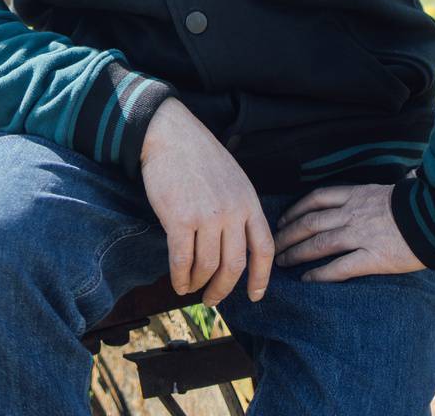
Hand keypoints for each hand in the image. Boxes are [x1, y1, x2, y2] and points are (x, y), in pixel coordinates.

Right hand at [138, 98, 273, 305]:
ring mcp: (206, 216)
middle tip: (213, 299)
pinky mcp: (179, 219)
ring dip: (199, 284)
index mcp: (249, 202)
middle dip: (224, 289)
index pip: (264, 248)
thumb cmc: (199, 155)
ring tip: (191, 289)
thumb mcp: (233, 178)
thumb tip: (236, 244)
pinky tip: (178, 282)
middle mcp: (232, 211)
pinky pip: (182, 260)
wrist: (170, 134)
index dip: (261, 278)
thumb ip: (239, 208)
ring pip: (207, 266)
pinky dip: (180, 277)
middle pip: (235, 265)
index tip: (255, 296)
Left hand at [272, 183, 425, 280]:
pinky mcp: (372, 258)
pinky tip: (307, 280)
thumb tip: (396, 177)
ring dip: (296, 253)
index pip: (316, 198)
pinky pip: (338, 268)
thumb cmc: (421, 203)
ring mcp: (360, 235)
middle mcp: (352, 213)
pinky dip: (319, 274)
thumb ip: (379, 191)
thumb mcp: (393, 187)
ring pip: (318, 244)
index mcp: (357, 194)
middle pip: (310, 223)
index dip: (296, 209)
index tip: (285, 218)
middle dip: (288, 235)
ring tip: (283, 262)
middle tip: (275, 245)